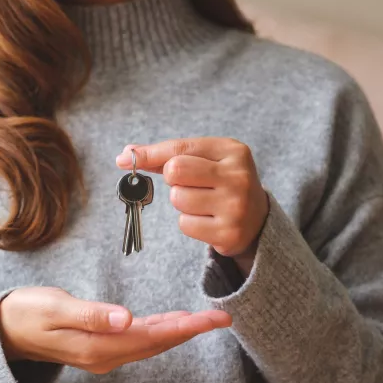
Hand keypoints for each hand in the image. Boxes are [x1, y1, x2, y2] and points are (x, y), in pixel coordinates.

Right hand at [0, 287, 230, 373]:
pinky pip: (137, 342)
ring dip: (178, 332)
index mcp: (98, 346)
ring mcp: (102, 355)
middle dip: (190, 330)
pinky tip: (168, 323)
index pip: (151, 337)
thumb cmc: (27, 313)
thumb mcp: (56, 308)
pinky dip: (158, 332)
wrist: (4, 331)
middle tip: (221, 318)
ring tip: (204, 320)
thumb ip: (92, 314)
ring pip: (149, 343)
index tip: (211, 319)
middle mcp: (105, 356)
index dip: (184, 328)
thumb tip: (127, 318)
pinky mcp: (99, 348)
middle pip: (157, 343)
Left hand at [116, 138, 268, 272]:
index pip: (180, 149)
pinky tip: (208, 220)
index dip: (150, 153)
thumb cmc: (221, 182)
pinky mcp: (228, 233)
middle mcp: (238, 177)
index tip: (125, 158)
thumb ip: (167, 156)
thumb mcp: (205, 160)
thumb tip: (124, 156)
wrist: (257, 219)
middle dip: (173, 180)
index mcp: (233, 151)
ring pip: (178, 199)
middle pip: (175, 171)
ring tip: (203, 202)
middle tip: (188, 184)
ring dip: (181, 203)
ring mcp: (235, 206)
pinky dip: (189, 223)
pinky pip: (185, 224)